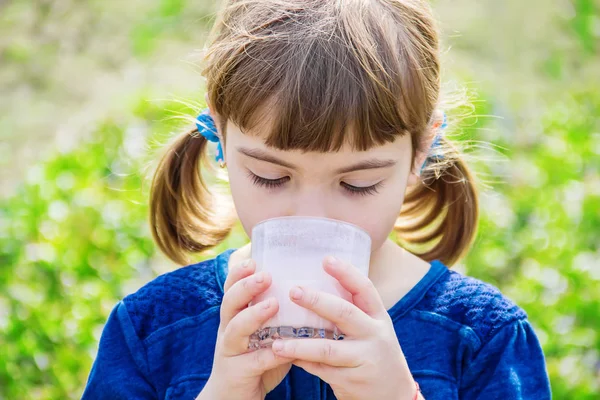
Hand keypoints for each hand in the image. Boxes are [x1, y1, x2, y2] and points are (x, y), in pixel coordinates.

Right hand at [199, 259, 292, 399]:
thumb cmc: (255, 361)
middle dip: (246, 286)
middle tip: (265, 275)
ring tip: (272, 304)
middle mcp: (228, 330)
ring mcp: (230, 351)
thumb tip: (309, 292)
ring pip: (236, 328)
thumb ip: (277, 317)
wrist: (232, 399)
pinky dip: (269, 353)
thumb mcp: (263, 334)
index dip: (239, 273)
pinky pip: (254, 360)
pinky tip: (284, 347)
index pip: (232, 289)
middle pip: (230, 302)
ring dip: (254, 315)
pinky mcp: (237, 372)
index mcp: (234, 317)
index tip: (253, 259)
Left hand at [269, 256, 417, 399]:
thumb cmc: (375, 354)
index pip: (364, 289)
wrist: (394, 395)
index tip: (326, 259)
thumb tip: (315, 284)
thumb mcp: (372, 329)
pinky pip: (321, 370)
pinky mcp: (352, 381)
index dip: (346, 273)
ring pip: (327, 349)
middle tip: (293, 291)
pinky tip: (284, 355)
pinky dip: (301, 362)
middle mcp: (374, 335)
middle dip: (317, 301)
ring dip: (299, 345)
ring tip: (277, 342)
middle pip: (344, 313)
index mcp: (379, 317)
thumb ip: (352, 311)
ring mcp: (364, 359)